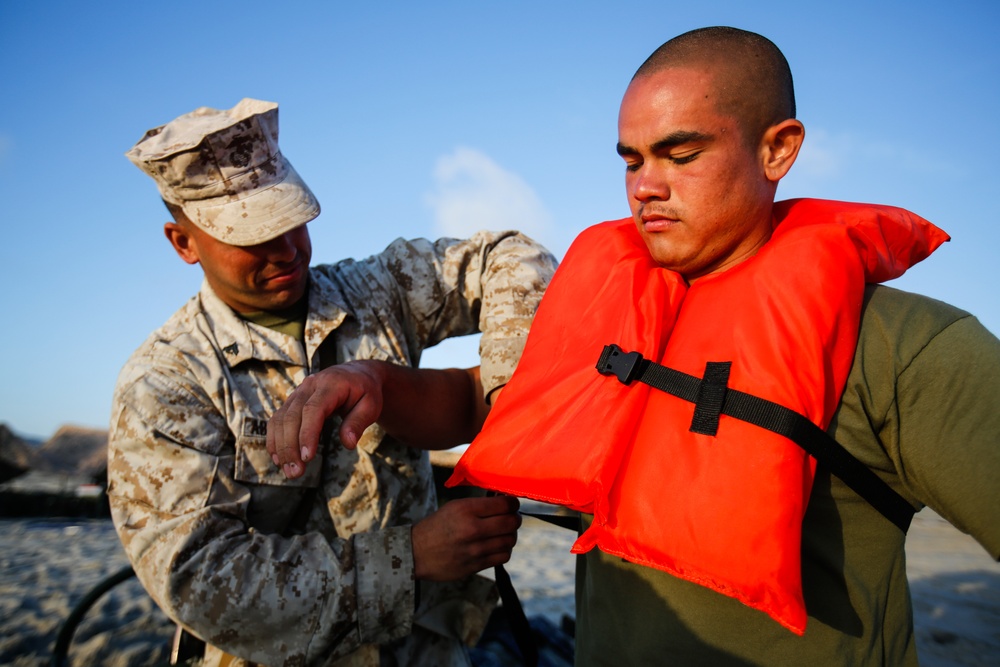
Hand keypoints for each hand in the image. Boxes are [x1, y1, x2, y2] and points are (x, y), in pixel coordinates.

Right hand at [267, 361, 385, 478]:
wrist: (356, 375)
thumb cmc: (365, 392)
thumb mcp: (371, 405)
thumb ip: (359, 422)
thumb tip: (348, 443)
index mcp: (331, 384)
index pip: (313, 409)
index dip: (307, 433)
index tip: (307, 457)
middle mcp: (310, 386)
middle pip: (292, 416)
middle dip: (291, 447)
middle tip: (296, 473)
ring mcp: (298, 392)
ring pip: (281, 419)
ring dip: (281, 447)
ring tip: (289, 471)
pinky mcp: (292, 401)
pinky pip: (277, 420)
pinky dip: (275, 440)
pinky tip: (279, 459)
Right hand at [411, 495, 521, 580]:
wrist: (416, 552)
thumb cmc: (438, 526)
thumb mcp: (455, 507)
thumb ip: (480, 505)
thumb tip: (506, 503)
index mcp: (467, 509)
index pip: (505, 505)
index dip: (513, 504)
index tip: (511, 505)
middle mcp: (472, 529)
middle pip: (512, 523)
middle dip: (515, 519)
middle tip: (511, 518)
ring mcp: (475, 549)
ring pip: (510, 540)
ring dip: (510, 535)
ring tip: (502, 533)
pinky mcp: (475, 566)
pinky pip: (503, 556)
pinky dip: (504, 550)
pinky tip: (496, 546)